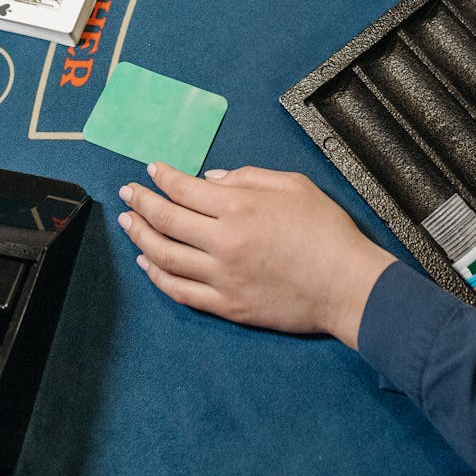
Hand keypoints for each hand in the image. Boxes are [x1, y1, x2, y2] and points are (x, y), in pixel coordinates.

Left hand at [117, 163, 395, 348]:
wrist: (347, 285)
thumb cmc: (327, 231)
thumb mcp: (294, 186)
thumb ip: (249, 177)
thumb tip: (210, 180)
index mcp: (240, 207)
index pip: (184, 189)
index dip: (163, 177)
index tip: (152, 170)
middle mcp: (223, 241)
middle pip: (165, 220)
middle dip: (141, 202)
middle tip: (128, 192)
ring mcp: (221, 277)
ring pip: (164, 256)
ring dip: (140, 237)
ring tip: (128, 224)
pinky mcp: (226, 305)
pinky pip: (180, 291)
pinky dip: (158, 276)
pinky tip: (148, 263)